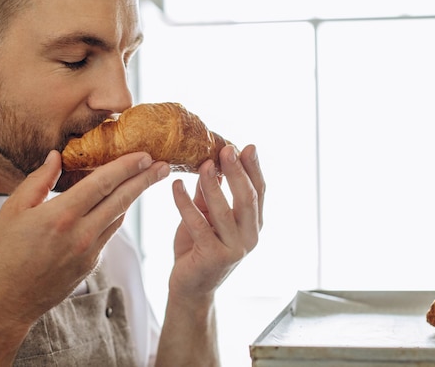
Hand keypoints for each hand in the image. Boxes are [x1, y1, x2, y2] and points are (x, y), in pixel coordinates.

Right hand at [0, 150, 168, 341]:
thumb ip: (39, 180)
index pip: (103, 183)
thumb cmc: (4, 253)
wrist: (8, 300)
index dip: (127, 167)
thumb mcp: (13, 210)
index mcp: (62, 215)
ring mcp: (90, 251)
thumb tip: (57, 156)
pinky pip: (110, 233)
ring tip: (148, 179)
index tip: (144, 155)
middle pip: (122, 199)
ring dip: (135, 196)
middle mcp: (82, 233)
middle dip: (145, 179)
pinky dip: (117, 215)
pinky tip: (121, 204)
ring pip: (120, 216)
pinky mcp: (93, 263)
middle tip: (164, 165)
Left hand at [168, 144, 264, 301]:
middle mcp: (250, 236)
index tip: (247, 146)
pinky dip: (185, 203)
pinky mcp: (213, 256)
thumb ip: (211, 192)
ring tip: (203, 163)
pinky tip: (175, 186)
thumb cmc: (200, 248)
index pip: (259, 191)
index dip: (254, 168)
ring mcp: (234, 248)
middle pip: (247, 198)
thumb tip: (212, 160)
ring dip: (213, 184)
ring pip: (224, 210)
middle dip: (237, 171)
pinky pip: (198, 223)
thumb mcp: (208, 216)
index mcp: (254, 224)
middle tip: (227, 150)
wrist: (190, 287)